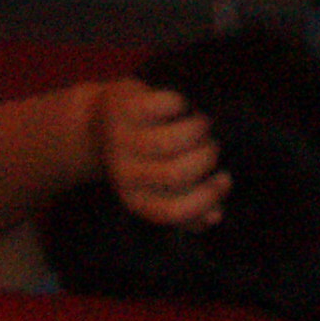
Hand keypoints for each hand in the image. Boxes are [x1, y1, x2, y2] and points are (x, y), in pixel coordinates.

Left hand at [97, 79, 228, 229]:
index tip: (224, 178)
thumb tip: (215, 216)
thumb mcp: (157, 187)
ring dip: (199, 130)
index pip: (172, 210)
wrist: (95, 122)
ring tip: (201, 125)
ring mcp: (123, 139)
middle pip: (176, 174)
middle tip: (209, 147)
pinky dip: (181, 104)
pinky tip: (180, 107)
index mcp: (135, 198)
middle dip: (207, 158)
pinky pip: (163, 105)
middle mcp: (125, 174)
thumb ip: (189, 207)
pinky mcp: (126, 107)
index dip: (206, 198)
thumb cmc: (140, 159)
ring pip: (171, 140)